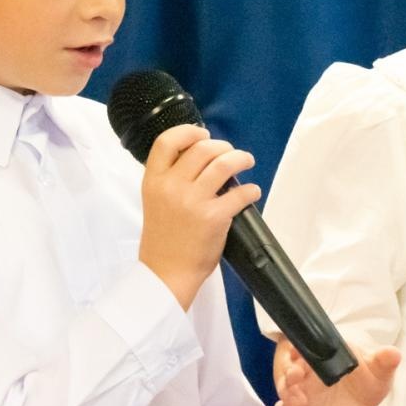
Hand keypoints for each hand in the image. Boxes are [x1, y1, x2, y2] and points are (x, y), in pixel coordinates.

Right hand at [139, 124, 259, 308]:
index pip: (166, 142)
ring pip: (224, 163)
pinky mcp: (213, 217)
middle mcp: (171, 187)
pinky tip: (252, 192)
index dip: (188, 132)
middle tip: (231, 153)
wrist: (165, 273)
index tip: (202, 133)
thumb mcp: (156, 202)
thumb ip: (172, 179)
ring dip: (241, 158)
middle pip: (202, 148)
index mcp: (153, 181)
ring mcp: (192, 201)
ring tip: (247, 161)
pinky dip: (251, 190)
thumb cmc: (163, 239)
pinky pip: (240, 193)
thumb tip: (202, 158)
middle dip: (223, 146)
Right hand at [273, 340, 399, 405]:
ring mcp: (300, 388)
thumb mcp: (378, 367)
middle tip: (296, 374)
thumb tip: (394, 353)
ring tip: (298, 399)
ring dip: (288, 393)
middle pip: (289, 367)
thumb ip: (384, 360)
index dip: (299, 349)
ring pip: (285, 389)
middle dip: (290, 371)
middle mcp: (306, 369)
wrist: (363, 395)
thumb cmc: (367, 375)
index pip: (304, 346)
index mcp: (322, 352)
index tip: (300, 353)